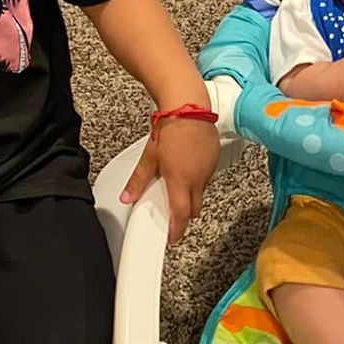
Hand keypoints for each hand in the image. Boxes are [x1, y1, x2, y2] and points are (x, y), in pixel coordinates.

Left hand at [121, 114, 220, 243]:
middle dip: (184, 214)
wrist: (188, 106)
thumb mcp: (150, 157)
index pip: (181, 215)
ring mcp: (208, 169)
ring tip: (178, 182)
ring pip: (201, 193)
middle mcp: (198, 178)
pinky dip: (197, 179)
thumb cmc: (171, 128)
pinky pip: (207, 178)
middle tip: (172, 212)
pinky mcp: (215, 160)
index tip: (172, 236)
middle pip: (194, 209)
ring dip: (191, 194)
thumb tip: (128, 196)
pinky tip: (187, 168)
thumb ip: (139, 180)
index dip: (176, 230)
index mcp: (180, 180)